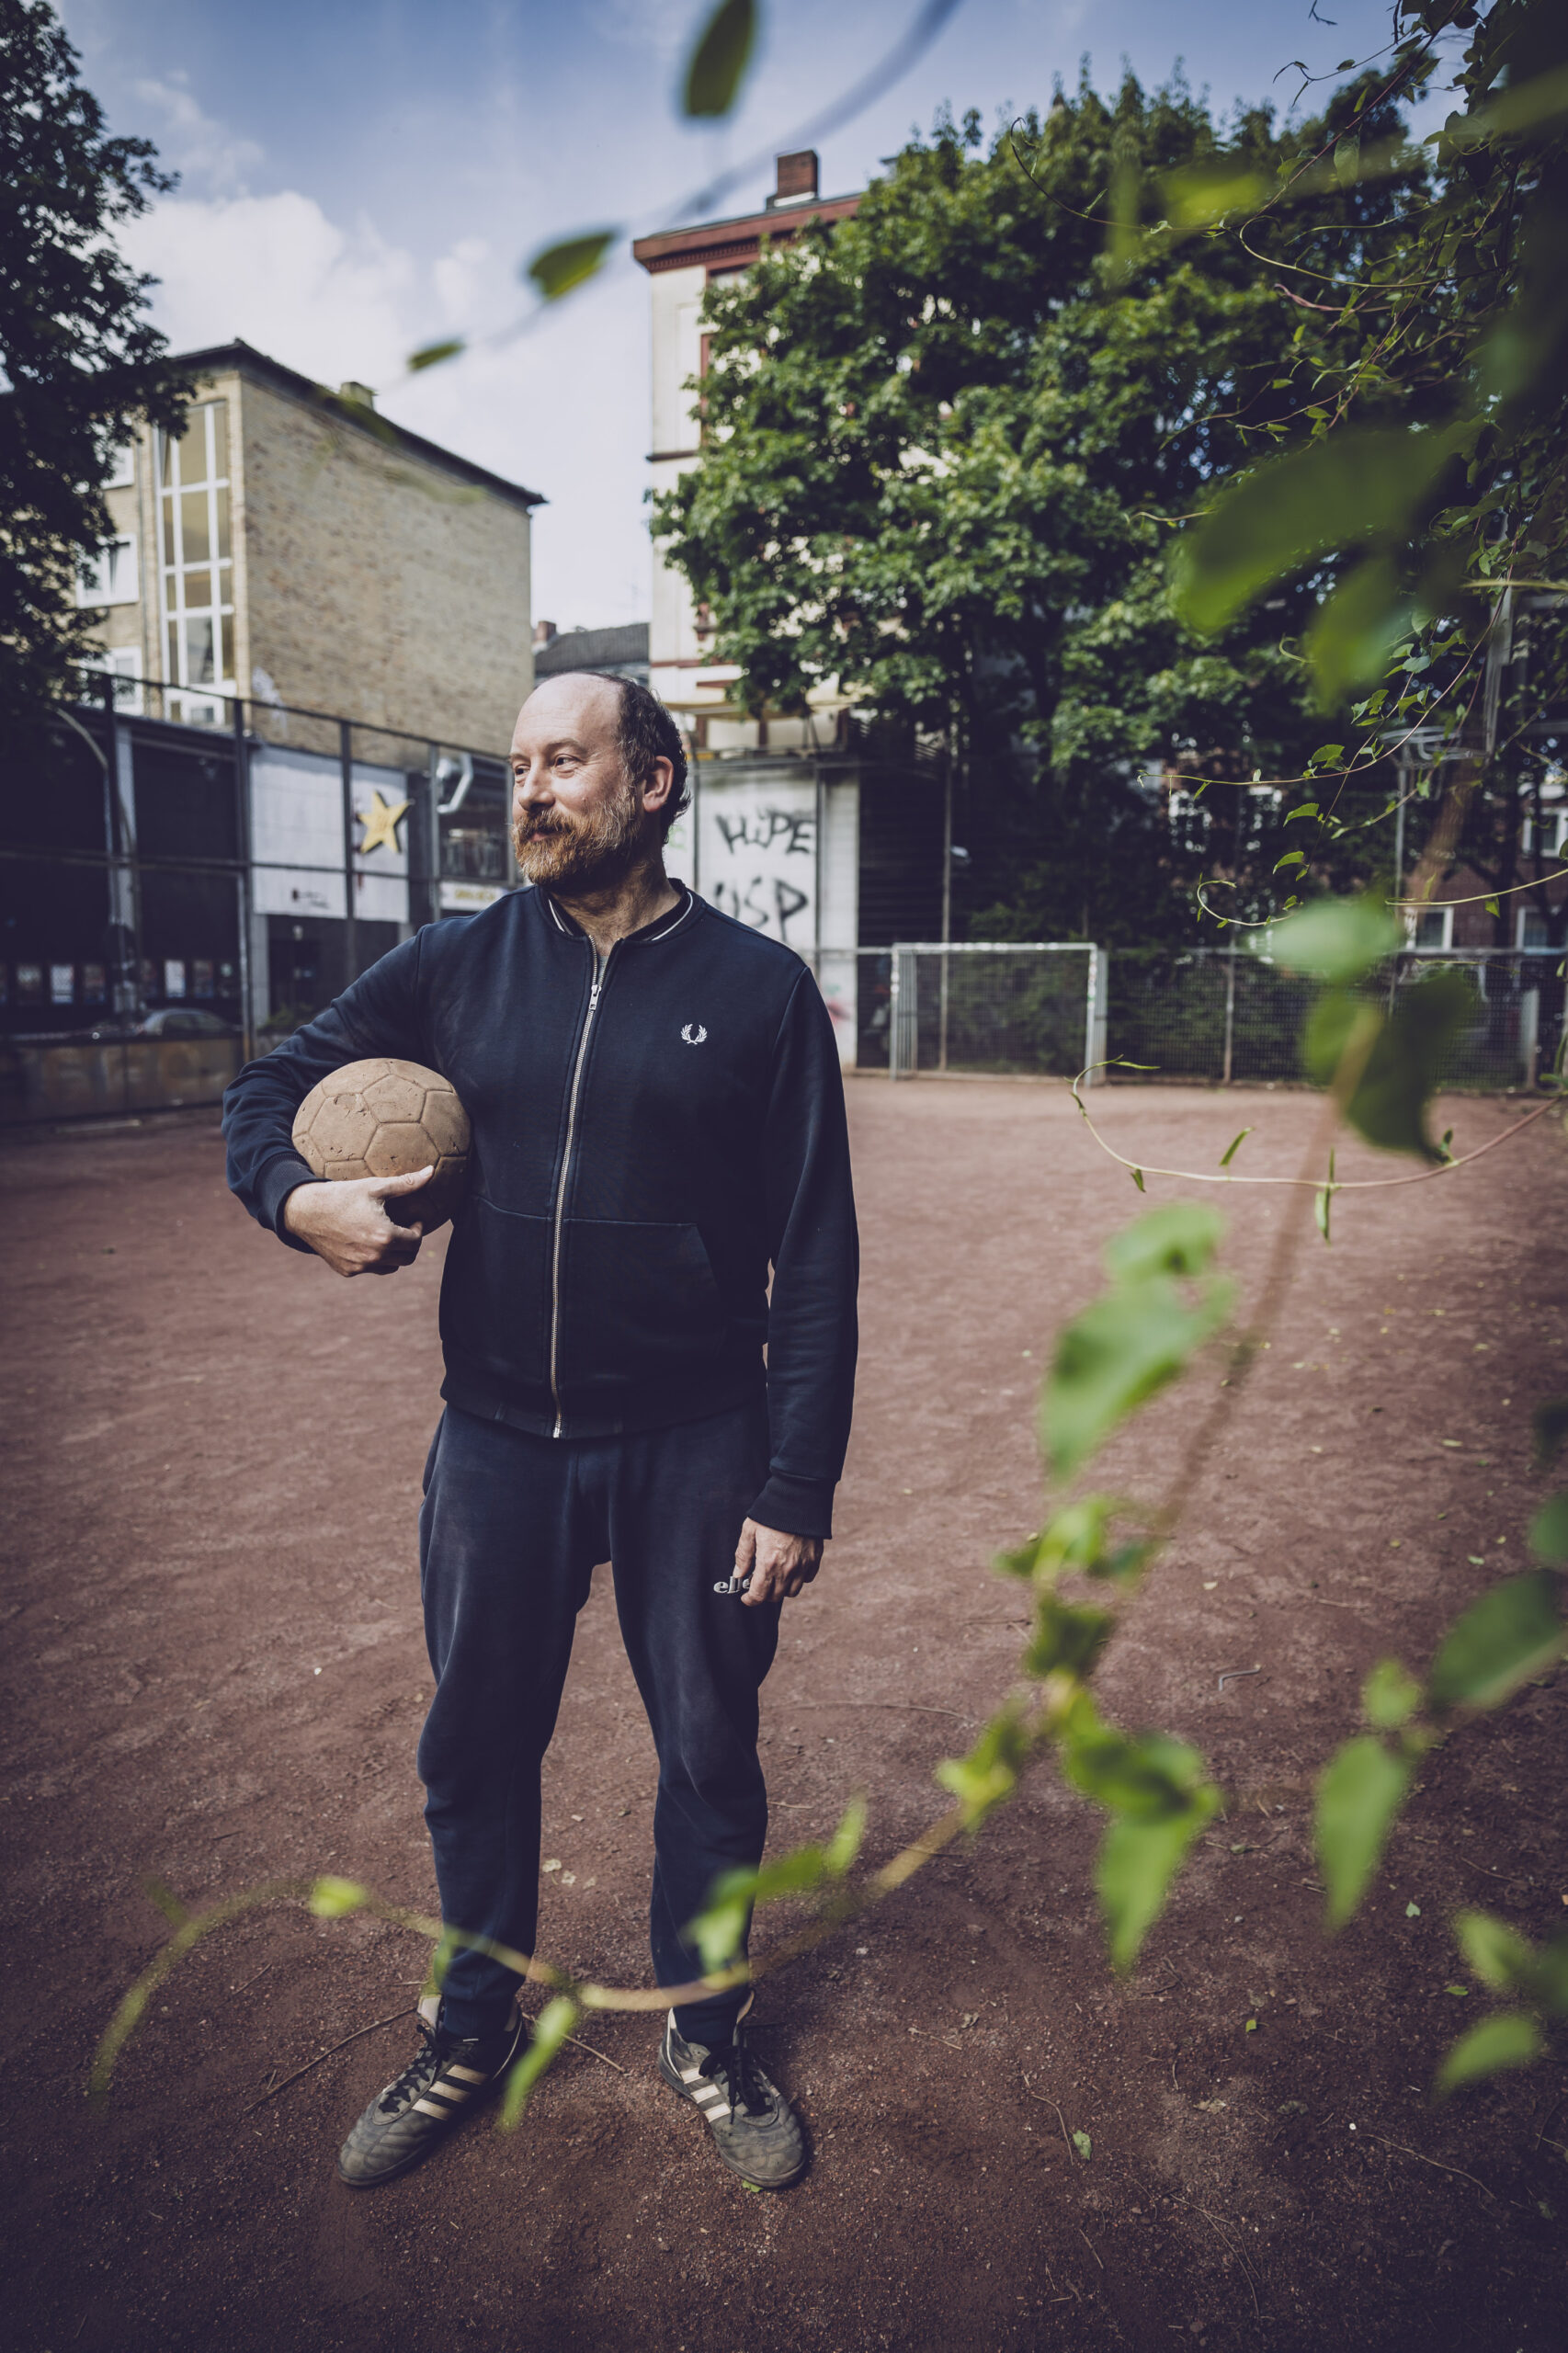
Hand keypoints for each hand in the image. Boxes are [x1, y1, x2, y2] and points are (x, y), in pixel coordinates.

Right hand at [282, 1164, 432, 1276]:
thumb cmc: (341, 1196)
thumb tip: (431, 1171)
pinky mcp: (348, 1270)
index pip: (416, 1241)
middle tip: (405, 1229)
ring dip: (395, 1254)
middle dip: (410, 1243)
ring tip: (388, 1235)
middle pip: (408, 1258)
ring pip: (391, 1267)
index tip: (414, 1219)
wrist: (305, 1211)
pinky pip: (371, 1269)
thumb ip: (406, 1183)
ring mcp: (360, 1266)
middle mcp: (374, 1256)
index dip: (418, 1228)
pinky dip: (375, 1259)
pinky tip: (368, 1242)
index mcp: (385, 1236)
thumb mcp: (375, 1187)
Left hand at [734, 1518, 822, 1606]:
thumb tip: (738, 1574)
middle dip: (764, 1594)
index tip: (745, 1597)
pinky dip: (798, 1579)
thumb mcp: (749, 1531)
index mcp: (768, 1563)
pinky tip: (790, 1568)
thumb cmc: (771, 1514)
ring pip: (791, 1592)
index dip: (749, 1600)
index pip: (758, 1595)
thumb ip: (743, 1555)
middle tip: (758, 1583)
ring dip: (781, 1589)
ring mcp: (803, 1566)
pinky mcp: (814, 1559)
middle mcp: (787, 1569)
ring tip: (774, 1576)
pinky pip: (806, 1579)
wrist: (799, 1498)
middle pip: (775, 1597)